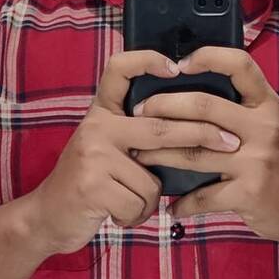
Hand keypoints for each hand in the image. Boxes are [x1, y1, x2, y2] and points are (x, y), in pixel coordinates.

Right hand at [27, 49, 243, 256]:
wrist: (48, 218)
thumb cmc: (91, 183)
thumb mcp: (108, 148)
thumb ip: (135, 135)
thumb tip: (191, 126)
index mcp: (102, 112)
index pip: (120, 69)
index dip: (147, 60)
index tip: (176, 66)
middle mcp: (96, 126)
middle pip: (160, 126)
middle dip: (201, 134)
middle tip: (229, 141)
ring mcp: (93, 153)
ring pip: (152, 177)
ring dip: (150, 198)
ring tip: (130, 201)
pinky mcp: (92, 184)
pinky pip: (140, 201)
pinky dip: (137, 216)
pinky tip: (118, 214)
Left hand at [130, 46, 278, 251]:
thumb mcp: (271, 125)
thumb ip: (239, 109)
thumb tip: (187, 90)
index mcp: (268, 105)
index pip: (240, 65)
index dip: (208, 57)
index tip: (178, 63)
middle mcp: (264, 128)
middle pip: (204, 106)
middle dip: (163, 107)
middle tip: (138, 112)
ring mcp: (257, 161)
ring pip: (194, 151)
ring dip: (159, 153)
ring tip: (138, 153)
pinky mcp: (250, 193)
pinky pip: (204, 196)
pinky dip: (183, 203)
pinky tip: (171, 206)